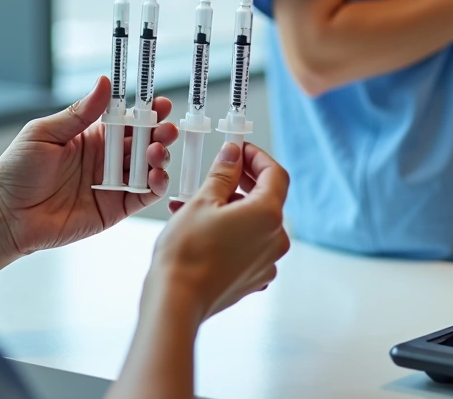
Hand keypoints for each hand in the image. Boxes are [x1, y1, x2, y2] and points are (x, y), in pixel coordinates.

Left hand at [0, 76, 177, 255]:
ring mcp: (112, 183)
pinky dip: (156, 185)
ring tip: (156, 152)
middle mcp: (106, 158)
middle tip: (166, 130)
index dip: (146, 111)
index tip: (160, 103)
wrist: (5, 216)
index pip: (126, 119)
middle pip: (143, 141)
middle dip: (159, 133)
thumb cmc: (16, 171)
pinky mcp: (114, 208)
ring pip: (148, 166)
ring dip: (160, 157)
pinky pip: (143, 196)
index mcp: (91, 136)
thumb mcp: (44, 134)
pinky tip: (156, 176)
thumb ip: (78, 113)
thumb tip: (105, 83)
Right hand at [145, 142, 289, 324]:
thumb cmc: (187, 253)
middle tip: (221, 170)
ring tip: (198, 202)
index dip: (257, 158)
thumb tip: (234, 155)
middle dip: (243, 181)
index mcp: (268, 216)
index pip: (275, 174)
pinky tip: (205, 228)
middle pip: (267, 199)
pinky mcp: (253, 278)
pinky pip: (248, 245)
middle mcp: (275, 240)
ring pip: (254, 222)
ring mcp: (266, 262)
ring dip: (231, 207)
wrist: (176, 301)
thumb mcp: (202, 200)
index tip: (240, 150)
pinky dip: (231, 231)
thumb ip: (224, 173)